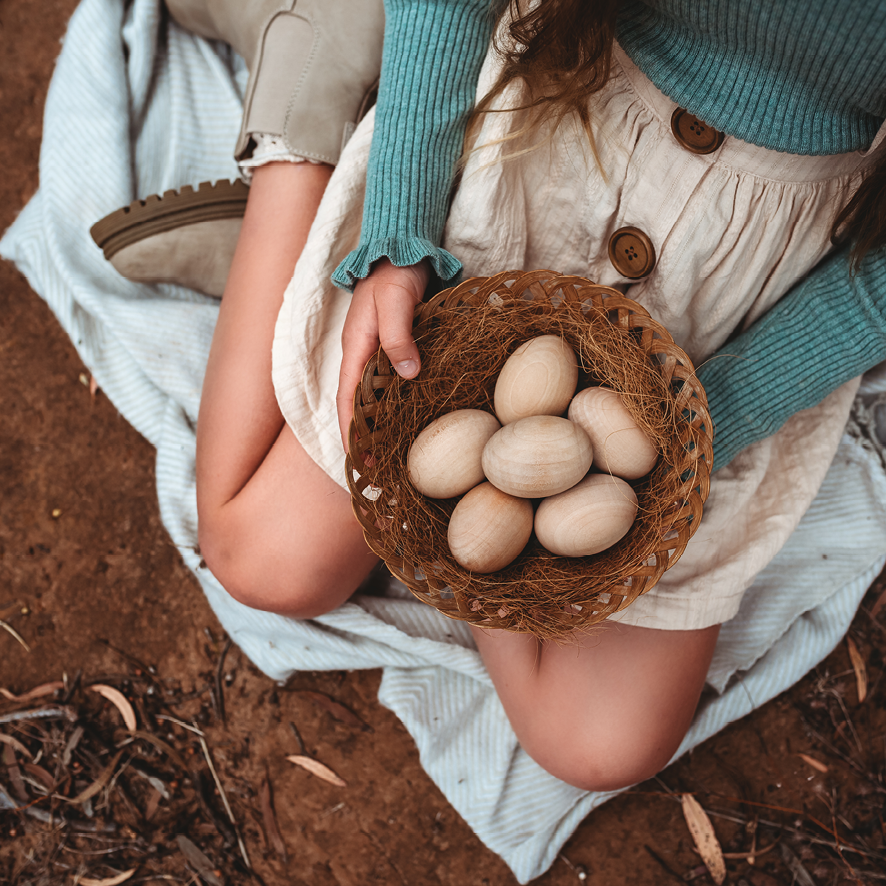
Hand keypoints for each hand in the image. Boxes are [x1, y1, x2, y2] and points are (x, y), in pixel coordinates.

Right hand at [337, 258, 430, 449]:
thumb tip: (407, 374)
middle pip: (358, 404)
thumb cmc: (396, 273)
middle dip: (363, 437)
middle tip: (377, 470)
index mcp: (356, 348)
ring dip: (379, 426)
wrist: (402, 250)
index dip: (350, 431)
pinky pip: (390, 385)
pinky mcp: (395, 348)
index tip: (357, 459)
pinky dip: (394, 406)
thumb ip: (398, 336)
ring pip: (374, 397)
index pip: (348, 399)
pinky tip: (407, 421)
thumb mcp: (396, 302)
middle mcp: (362, 355)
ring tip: (392, 454)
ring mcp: (377, 353)